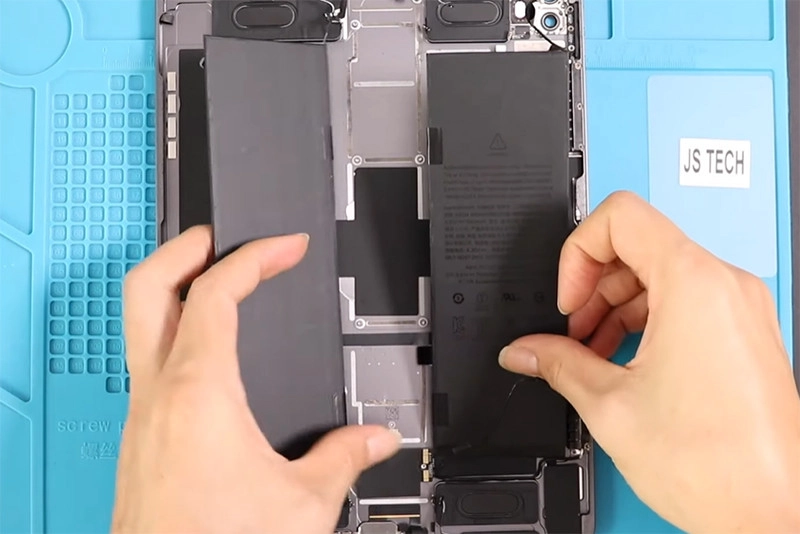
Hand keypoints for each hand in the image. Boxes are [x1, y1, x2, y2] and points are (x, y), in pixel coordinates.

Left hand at [113, 227, 399, 533]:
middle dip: (184, 248)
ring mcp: (140, 415)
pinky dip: (174, 336)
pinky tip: (209, 358)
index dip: (255, 255)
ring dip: (174, 290)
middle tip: (221, 235)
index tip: (285, 246)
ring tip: (216, 282)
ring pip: (140, 324)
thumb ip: (345, 457)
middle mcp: (157, 394)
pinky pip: (147, 364)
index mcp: (200, 391)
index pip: (217, 291)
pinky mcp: (137, 439)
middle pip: (147, 287)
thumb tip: (377, 439)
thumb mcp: (302, 502)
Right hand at [499, 192, 799, 532]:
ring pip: (659, 274)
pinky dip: (645, 321)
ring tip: (591, 354)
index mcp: (693, 284)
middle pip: (638, 245)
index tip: (568, 297)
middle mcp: (725, 285)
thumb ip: (556, 362)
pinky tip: (621, 361)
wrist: (771, 511)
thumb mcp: (610, 404)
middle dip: (592, 286)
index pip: (621, 217)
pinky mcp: (743, 332)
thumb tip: (524, 350)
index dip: (577, 253)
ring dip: (615, 307)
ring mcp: (739, 308)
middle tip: (571, 331)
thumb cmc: (716, 463)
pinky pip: (685, 302)